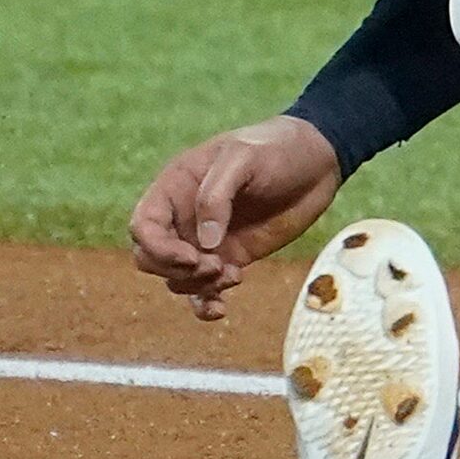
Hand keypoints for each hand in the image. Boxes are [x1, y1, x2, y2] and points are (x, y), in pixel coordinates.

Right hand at [129, 115, 342, 320]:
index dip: (158, 248)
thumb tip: (204, 243)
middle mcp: (184, 217)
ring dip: (199, 285)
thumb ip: (217, 195)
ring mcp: (206, 241)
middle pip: (151, 258)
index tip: (192, 256)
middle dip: (176, 270)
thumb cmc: (275, 149)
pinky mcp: (231, 258)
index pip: (143, 226)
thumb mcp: (243, 158)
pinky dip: (206, 304)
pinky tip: (222, 309)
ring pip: (177, 278)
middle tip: (214, 266)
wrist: (316, 161)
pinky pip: (204, 290)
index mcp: (176, 187)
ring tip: (234, 273)